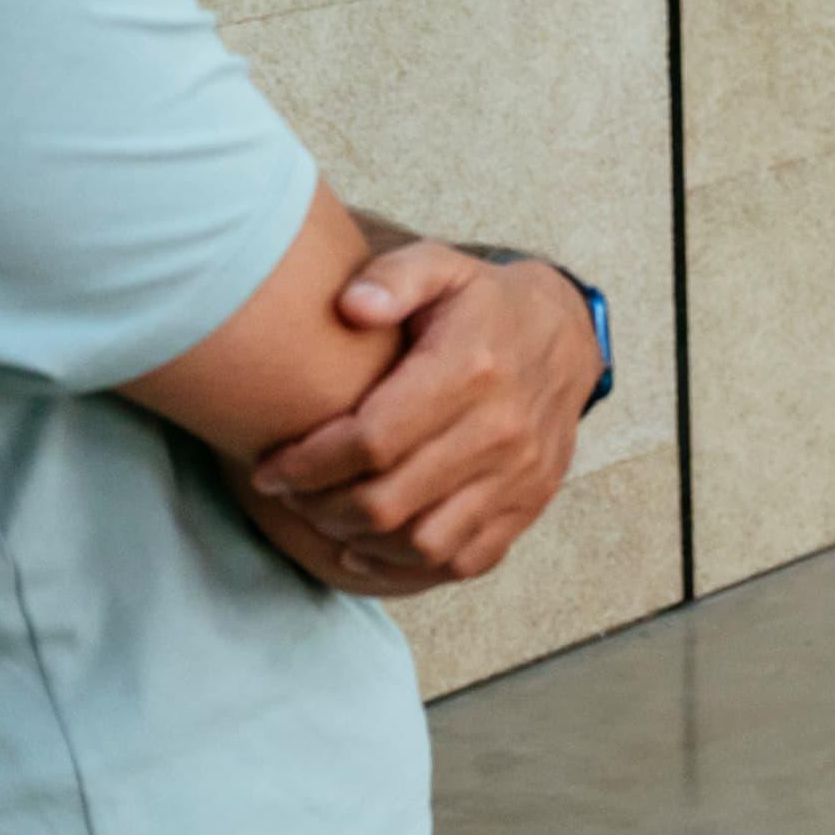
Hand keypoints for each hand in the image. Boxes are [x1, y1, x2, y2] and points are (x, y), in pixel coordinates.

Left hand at [249, 243, 602, 586]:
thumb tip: (351, 306)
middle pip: (389, 501)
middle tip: (290, 495)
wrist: (565, 335)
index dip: (307, 465)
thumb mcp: (440, 267)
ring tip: (326, 518)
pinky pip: (464, 559)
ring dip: (359, 541)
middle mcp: (501, 429)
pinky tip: (371, 547)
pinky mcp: (530, 502)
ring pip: (423, 541)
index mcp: (471, 368)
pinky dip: (409, 567)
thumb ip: (393, 277)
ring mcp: (521, 472)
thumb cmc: (484, 303)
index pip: (372, 440)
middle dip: (320, 508)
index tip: (270, 470)